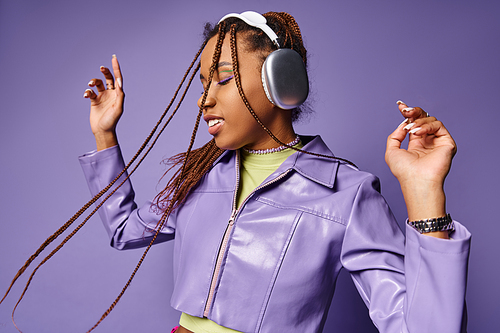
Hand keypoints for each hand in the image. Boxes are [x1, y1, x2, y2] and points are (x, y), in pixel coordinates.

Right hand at [83, 55, 123, 150]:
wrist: (103, 131)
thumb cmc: (112, 121)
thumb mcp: (118, 108)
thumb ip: (120, 95)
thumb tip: (119, 82)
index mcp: (118, 94)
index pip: (118, 78)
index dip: (116, 68)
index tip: (114, 58)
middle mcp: (111, 94)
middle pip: (108, 78)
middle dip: (105, 71)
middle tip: (101, 68)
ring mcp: (102, 97)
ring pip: (97, 83)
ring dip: (93, 81)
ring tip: (90, 85)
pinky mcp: (94, 101)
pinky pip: (90, 92)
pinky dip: (87, 91)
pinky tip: (87, 95)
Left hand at [385, 101, 456, 236]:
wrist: (416, 181)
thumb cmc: (404, 171)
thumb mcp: (391, 151)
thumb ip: (395, 136)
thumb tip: (403, 124)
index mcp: (415, 143)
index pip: (413, 123)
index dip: (407, 113)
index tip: (400, 105)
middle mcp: (427, 141)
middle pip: (423, 118)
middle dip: (413, 111)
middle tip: (406, 110)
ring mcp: (437, 142)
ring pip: (430, 120)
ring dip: (418, 121)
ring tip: (410, 130)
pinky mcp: (447, 142)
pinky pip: (438, 125)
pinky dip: (426, 126)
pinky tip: (417, 133)